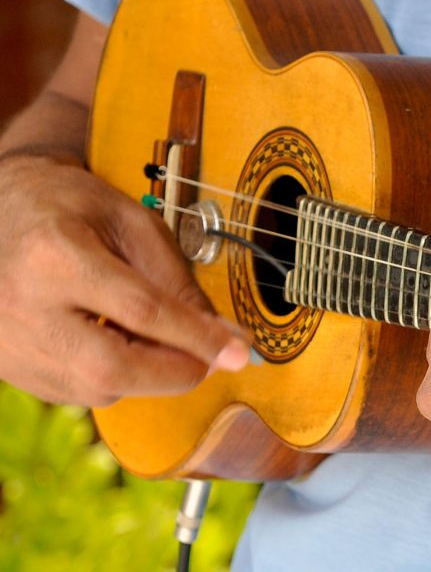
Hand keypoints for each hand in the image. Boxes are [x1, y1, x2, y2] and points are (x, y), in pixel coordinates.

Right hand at [0, 154, 251, 405]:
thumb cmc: (67, 208)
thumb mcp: (131, 223)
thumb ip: (176, 279)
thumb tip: (221, 334)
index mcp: (56, 257)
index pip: (142, 311)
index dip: (198, 337)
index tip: (239, 352)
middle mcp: (25, 307)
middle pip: (111, 367)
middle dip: (175, 372)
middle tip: (209, 358)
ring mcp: (10, 343)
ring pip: (96, 388)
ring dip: (146, 375)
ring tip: (156, 337)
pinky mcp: (7, 366)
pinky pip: (75, 391)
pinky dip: (113, 377)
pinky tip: (117, 342)